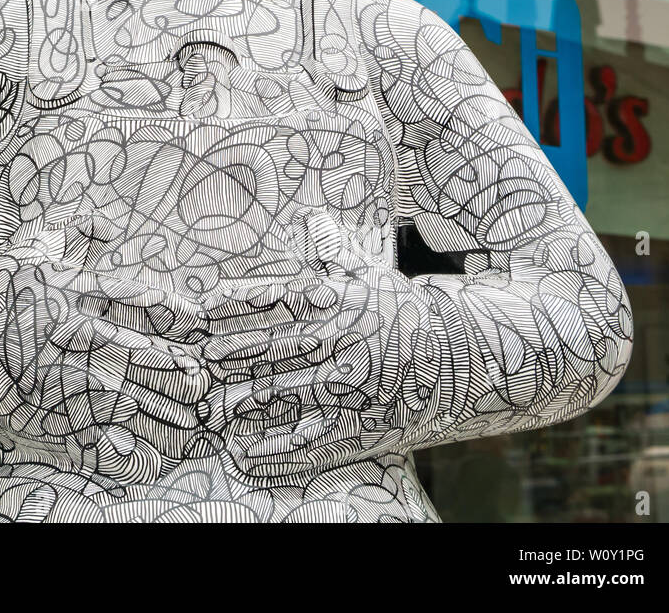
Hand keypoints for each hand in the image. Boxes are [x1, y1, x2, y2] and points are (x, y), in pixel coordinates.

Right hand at [0, 246, 212, 481]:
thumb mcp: (32, 252)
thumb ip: (74, 235)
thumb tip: (107, 220)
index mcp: (65, 288)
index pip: (130, 297)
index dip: (169, 312)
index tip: (196, 324)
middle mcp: (58, 329)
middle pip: (128, 349)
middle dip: (169, 368)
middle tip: (199, 379)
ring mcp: (43, 373)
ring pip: (112, 398)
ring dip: (154, 413)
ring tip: (188, 423)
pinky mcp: (28, 410)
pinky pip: (79, 436)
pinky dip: (114, 452)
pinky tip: (142, 457)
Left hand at [192, 217, 443, 477]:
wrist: (467, 356)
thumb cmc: (405, 313)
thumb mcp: (372, 276)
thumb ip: (335, 250)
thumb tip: (315, 216)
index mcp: (339, 300)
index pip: (278, 297)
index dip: (238, 303)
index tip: (204, 308)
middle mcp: (342, 340)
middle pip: (274, 346)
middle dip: (232, 352)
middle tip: (200, 359)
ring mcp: (351, 385)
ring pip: (284, 393)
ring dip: (242, 401)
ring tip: (212, 406)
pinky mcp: (362, 425)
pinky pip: (310, 439)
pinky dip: (273, 449)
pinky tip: (244, 453)